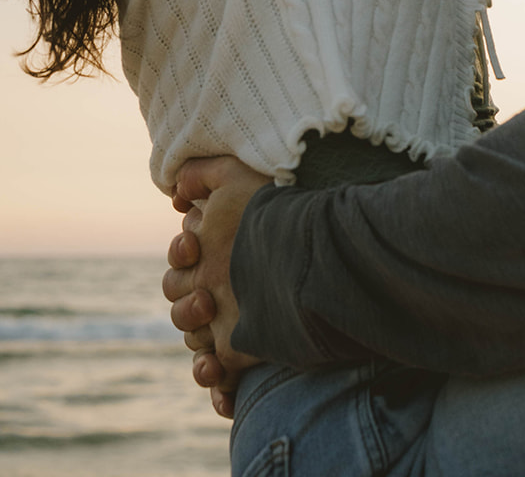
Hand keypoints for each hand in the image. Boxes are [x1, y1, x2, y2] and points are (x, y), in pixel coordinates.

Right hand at [163, 156, 270, 417]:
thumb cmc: (272, 214)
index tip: (195, 243)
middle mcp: (220, 286)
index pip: (181, 262)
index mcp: (217, 253)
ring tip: (213, 333)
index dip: (181, 253)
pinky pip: (219, 377)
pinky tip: (221, 379)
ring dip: (195, 339)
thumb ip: (203, 174)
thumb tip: (177, 191)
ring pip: (193, 340)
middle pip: (179, 302)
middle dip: (185, 302)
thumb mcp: (238, 180)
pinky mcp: (244, 353)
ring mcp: (231, 321)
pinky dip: (216, 387)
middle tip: (208, 296)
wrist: (311, 256)